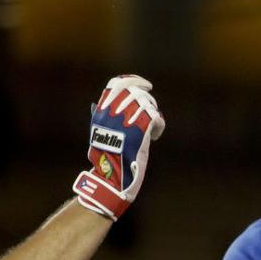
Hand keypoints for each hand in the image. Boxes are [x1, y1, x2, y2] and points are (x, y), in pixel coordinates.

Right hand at [74, 74, 164, 219]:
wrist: (112, 178)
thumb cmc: (107, 160)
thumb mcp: (101, 135)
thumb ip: (105, 118)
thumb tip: (105, 103)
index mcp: (101, 112)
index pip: (116, 85)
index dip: (132, 81)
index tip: (144, 84)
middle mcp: (112, 113)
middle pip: (135, 91)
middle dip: (147, 99)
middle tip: (151, 109)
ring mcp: (126, 120)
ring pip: (147, 103)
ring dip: (153, 113)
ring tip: (151, 128)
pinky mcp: (140, 130)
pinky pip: (156, 117)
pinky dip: (159, 126)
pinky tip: (155, 136)